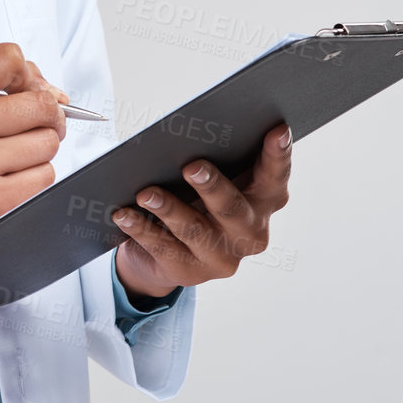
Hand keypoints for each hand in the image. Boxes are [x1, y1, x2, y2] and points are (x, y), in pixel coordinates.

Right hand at [0, 43, 67, 298]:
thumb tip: (53, 92)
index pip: (8, 58)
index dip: (29, 75)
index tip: (27, 91)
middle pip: (41, 103)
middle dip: (45, 117)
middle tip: (28, 129)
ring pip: (48, 142)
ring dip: (38, 151)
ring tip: (7, 159)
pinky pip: (45, 175)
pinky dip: (34, 179)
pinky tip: (5, 181)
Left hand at [112, 123, 292, 303]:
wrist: (168, 252)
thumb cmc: (195, 198)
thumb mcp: (213, 179)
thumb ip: (218, 159)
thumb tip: (192, 134)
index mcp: (265, 201)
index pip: (275, 175)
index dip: (278, 154)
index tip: (278, 130)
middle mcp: (251, 233)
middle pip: (233, 208)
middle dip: (213, 186)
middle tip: (192, 166)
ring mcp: (222, 257)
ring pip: (194, 230)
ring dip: (168, 209)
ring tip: (145, 193)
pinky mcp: (190, 272)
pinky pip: (162, 247)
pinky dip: (141, 228)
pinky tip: (124, 214)